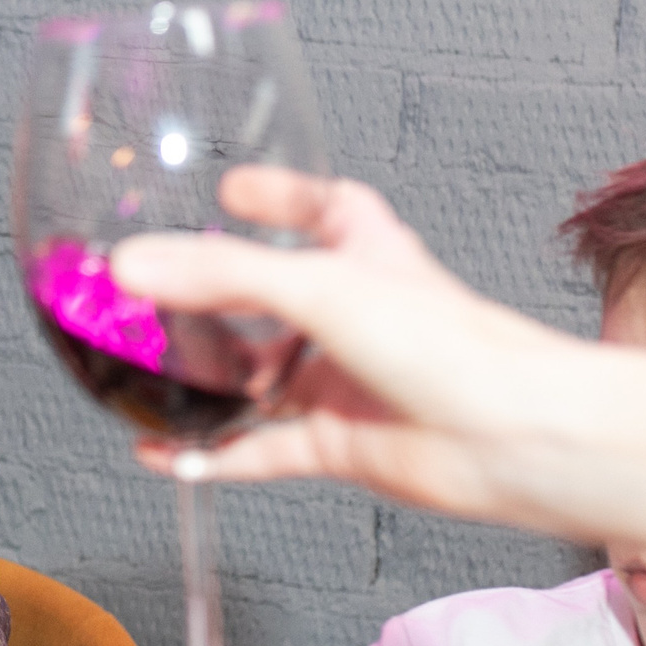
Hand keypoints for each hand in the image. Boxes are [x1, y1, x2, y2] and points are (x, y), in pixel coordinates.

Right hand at [111, 167, 582, 522]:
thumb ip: (222, 275)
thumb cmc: (452, 349)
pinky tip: (167, 455)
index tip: (230, 190)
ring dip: (202, 381)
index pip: (323, 207)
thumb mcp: (322, 287)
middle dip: (211, 297)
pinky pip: (257, 449)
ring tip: (140, 373)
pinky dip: (210, 454)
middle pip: (269, 297)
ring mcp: (342, 381)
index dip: (280, 195)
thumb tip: (136, 265)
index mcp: (366, 255)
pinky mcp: (336, 442)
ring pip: (255, 378)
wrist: (508, 438)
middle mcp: (353, 316)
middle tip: (151, 292)